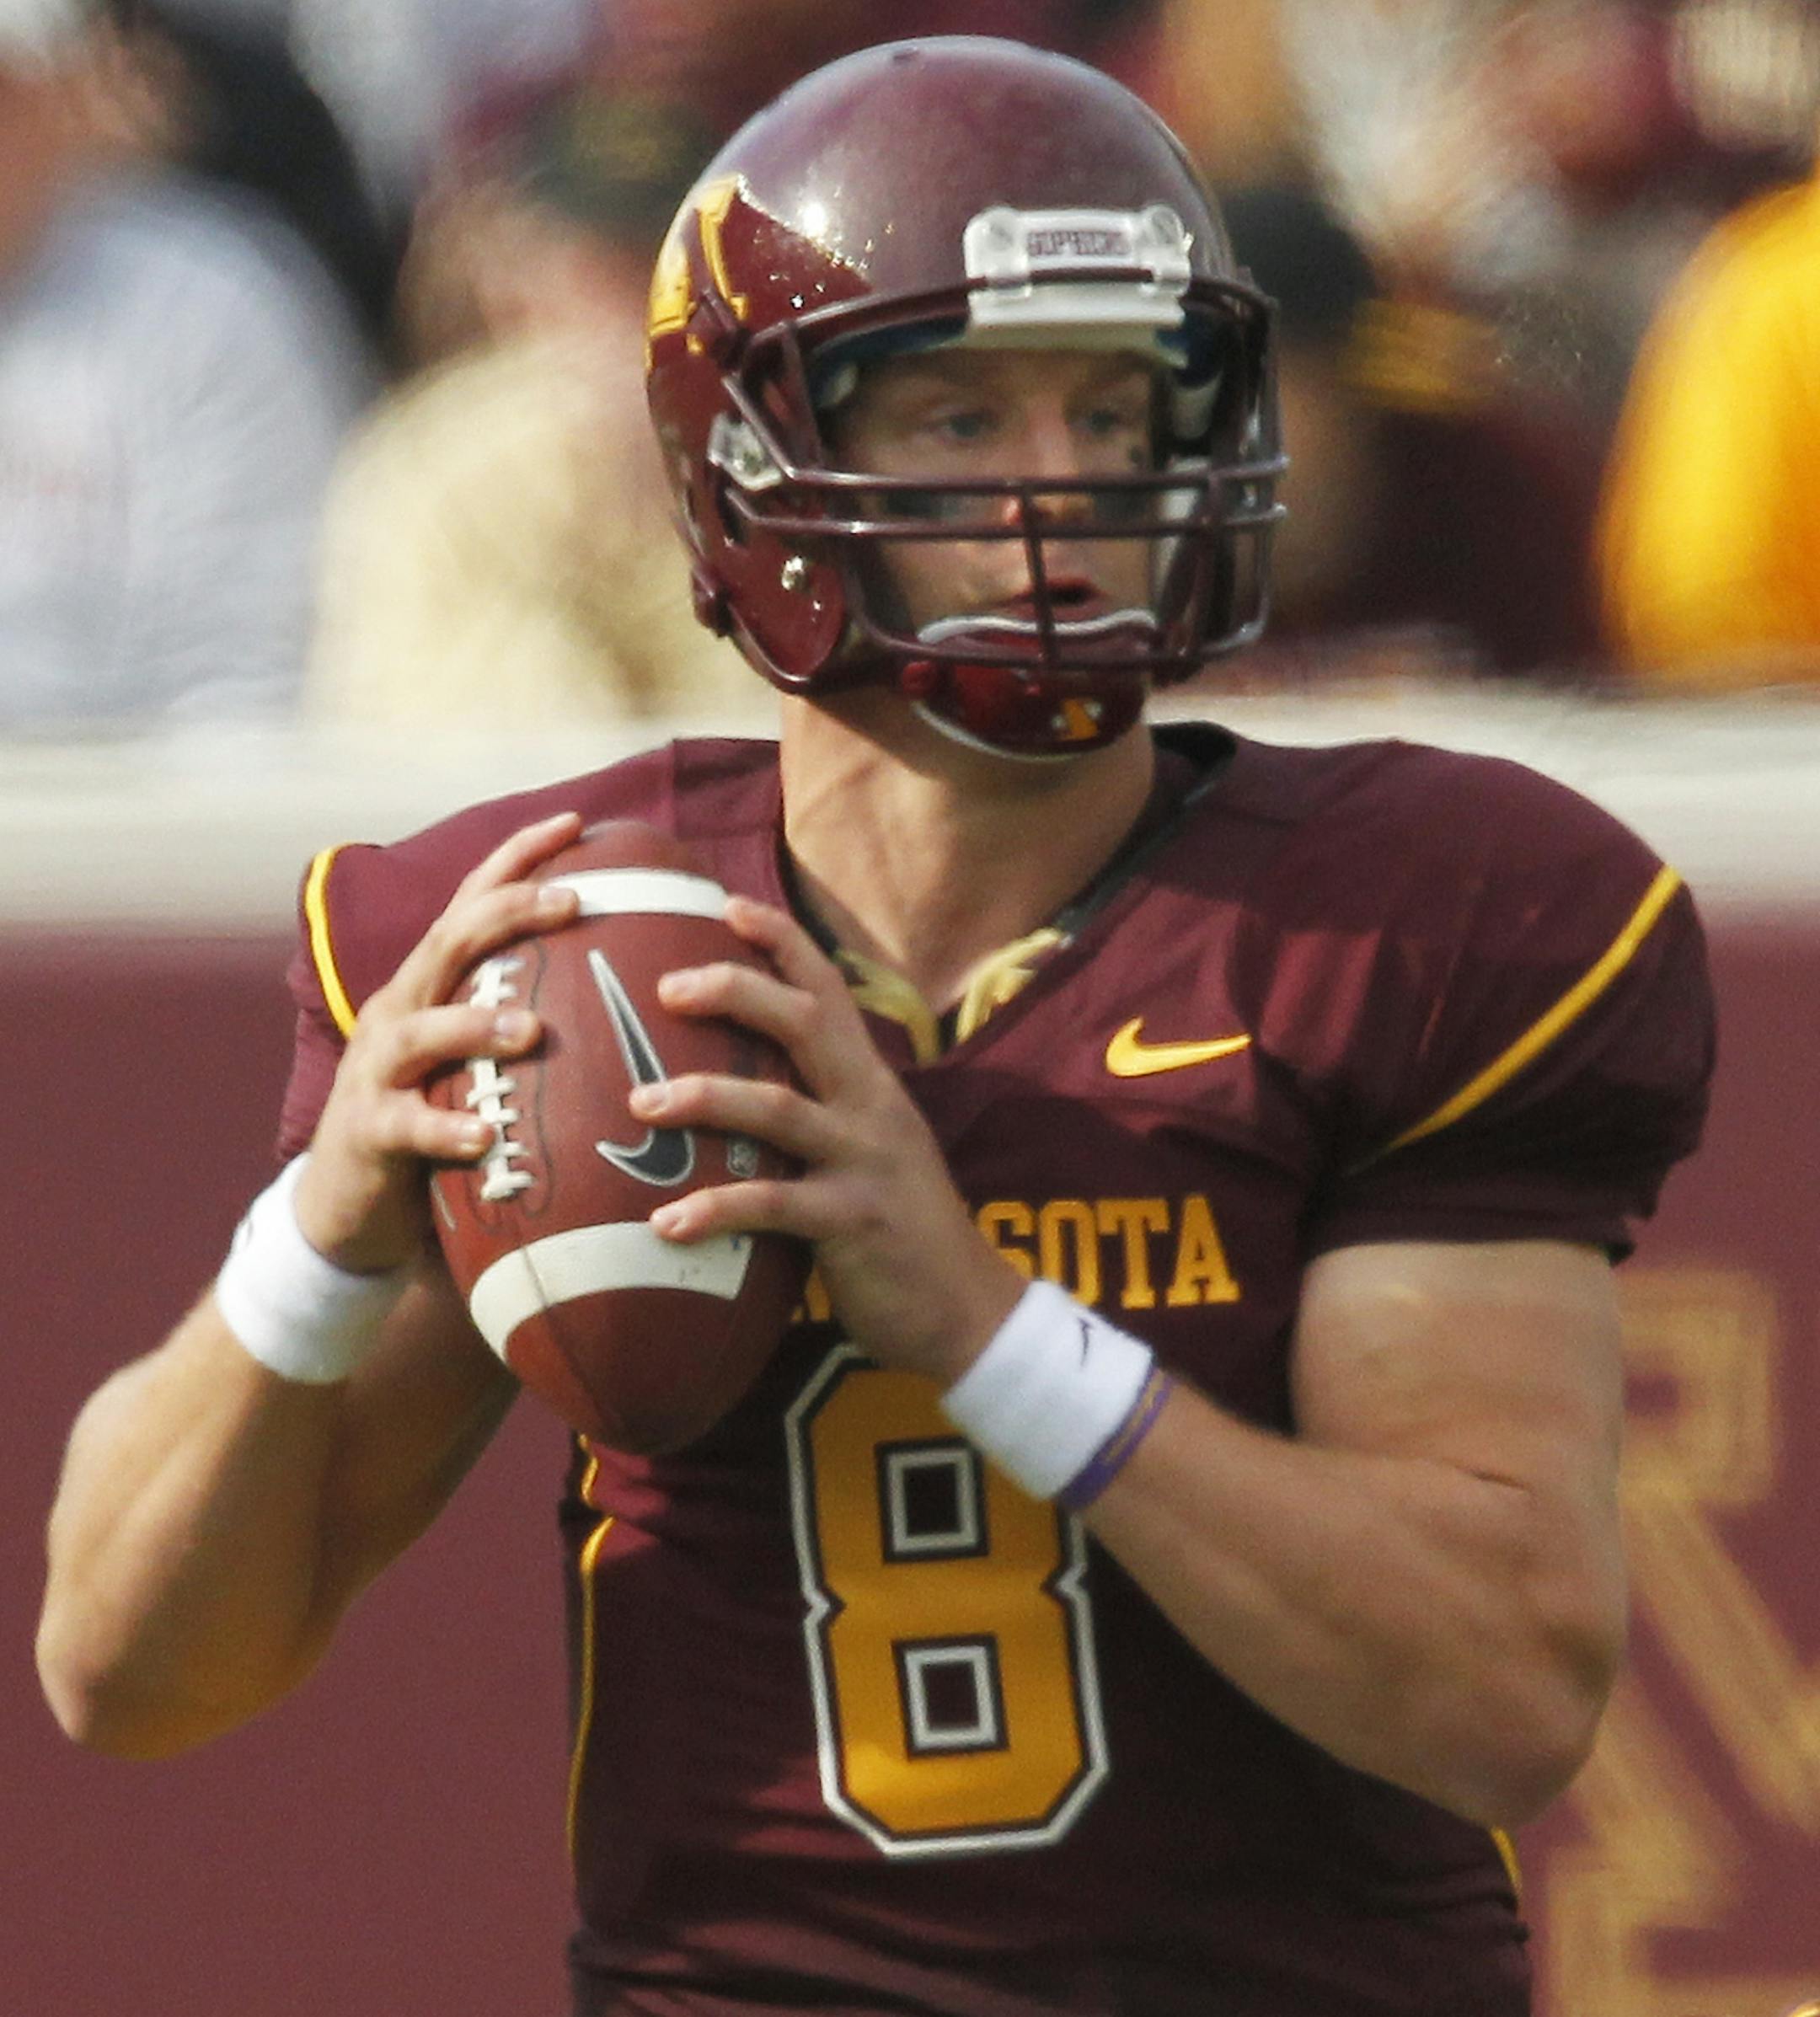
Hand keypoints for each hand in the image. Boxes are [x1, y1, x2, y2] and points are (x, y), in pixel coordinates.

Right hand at [293, 813, 582, 1273]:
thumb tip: (633, 996)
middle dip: (507, 914)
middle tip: (572, 902)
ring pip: (421, 1030)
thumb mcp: (477, 1061)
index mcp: (430, 986)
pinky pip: (406, 1125)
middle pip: (448, 944)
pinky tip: (485, 1134)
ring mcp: (375, 1069)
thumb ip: (529, 1021)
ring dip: (477, 1023)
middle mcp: (398, 1011)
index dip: (518, 858)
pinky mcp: (367, 1132)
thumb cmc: (435, 1121)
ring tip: (532, 1029)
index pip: (471, 904)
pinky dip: (445, 1128)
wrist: (348, 1206)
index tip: (577, 822)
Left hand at [629, 898, 1025, 1383]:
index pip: (827, 990)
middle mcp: (871, 1108)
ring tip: (641, 1103)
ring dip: (706, 1097)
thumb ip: (817, 1112)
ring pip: (780, 1108)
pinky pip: (774, 1206)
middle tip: (663, 987)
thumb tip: (738, 1086)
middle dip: (735, 993)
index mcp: (870, 1083)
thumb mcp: (866, 1151)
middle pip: (803, 1024)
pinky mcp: (853, 1222)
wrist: (967, 1312)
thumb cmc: (899, 1229)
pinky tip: (665, 1221)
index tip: (726, 904)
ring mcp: (864, 1162)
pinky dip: (716, 1209)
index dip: (780, 942)